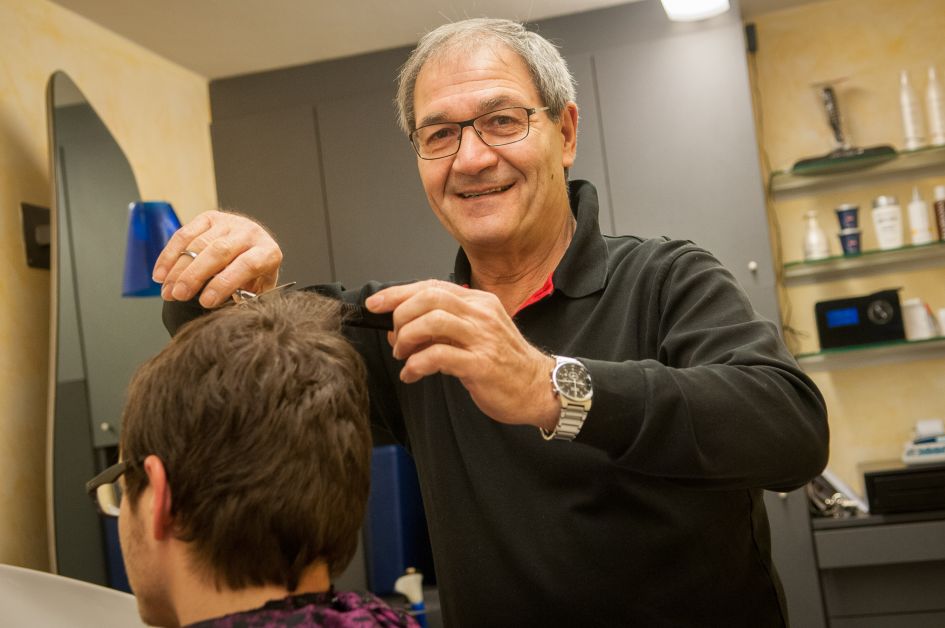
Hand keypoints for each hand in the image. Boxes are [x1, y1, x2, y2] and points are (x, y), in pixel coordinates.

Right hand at [152, 210, 282, 307]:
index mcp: (268, 252)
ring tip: (167, 291)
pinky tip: (161, 274)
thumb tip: (225, 313)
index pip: (246, 265)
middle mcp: (250, 233)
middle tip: (178, 295)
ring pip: (198, 243)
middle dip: (194, 276)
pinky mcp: (209, 217)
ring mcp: (229, 222)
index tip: (205, 302)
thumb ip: (246, 299)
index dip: (224, 284)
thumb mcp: (258, 290)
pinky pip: (184, 235)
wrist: (256, 246)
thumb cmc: (256, 276)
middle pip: (218, 252)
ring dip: (178, 269)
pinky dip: (169, 256)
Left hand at [365, 280, 558, 429]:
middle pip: (429, 297)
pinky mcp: (481, 364)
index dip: (398, 293)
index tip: (375, 304)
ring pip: (432, 321)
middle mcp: (480, 314)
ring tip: (403, 355)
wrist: (539, 387)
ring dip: (407, 338)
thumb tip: (400, 330)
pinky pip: (438, 356)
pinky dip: (416, 364)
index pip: (432, 286)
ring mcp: (482, 338)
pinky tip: (412, 374)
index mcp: (478, 302)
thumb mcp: (476, 334)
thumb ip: (442, 328)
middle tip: (394, 338)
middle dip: (400, 315)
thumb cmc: (504, 363)